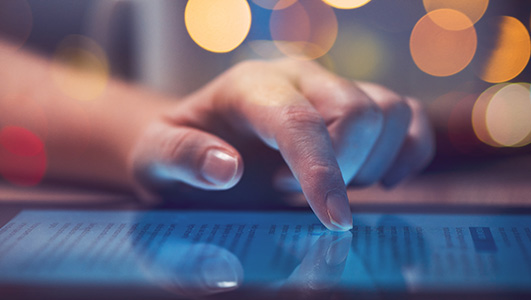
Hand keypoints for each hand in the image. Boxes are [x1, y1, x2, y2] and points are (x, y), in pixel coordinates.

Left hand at [129, 59, 434, 230]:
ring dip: (372, 163)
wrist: (199, 137)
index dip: (322, 173)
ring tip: (329, 185)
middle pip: (359, 112)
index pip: (300, 121)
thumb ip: (182, 157)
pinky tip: (378, 179)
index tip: (331, 221)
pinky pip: (408, 117)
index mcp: (251, 85)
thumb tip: (226, 169)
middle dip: (344, 170)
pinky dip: (409, 152)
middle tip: (297, 195)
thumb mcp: (156, 157)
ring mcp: (330, 88)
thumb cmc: (179, 149)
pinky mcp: (355, 105)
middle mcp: (298, 77)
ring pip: (392, 112)